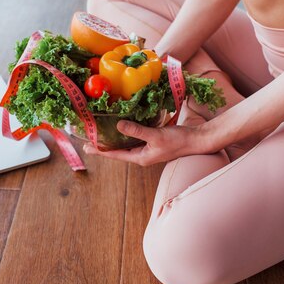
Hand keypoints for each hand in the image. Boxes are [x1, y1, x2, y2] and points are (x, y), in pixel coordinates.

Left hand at [83, 120, 205, 165]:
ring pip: (125, 145)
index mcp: (141, 158)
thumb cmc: (178, 141)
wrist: (196, 140)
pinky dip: (126, 134)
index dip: (100, 151)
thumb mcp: (155, 135)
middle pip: (118, 151)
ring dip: (113, 141)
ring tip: (100, 136)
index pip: (115, 155)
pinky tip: (121, 128)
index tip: (87, 148)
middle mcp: (142, 156)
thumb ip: (137, 130)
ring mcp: (147, 150)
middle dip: (104, 147)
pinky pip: (134, 140)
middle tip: (88, 142)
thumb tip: (118, 125)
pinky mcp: (153, 142)